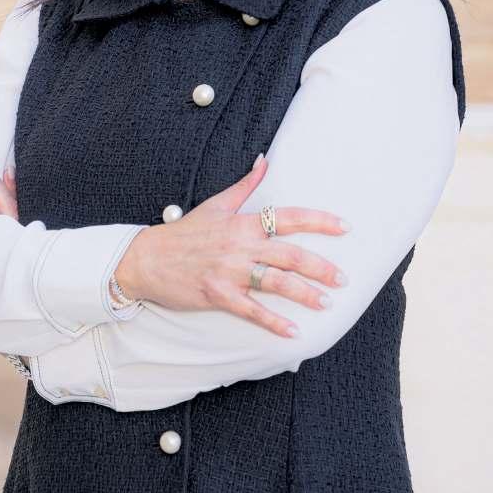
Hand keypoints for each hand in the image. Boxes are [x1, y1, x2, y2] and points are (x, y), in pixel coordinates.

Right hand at [114, 155, 350, 337]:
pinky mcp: (218, 295)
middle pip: (291, 255)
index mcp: (243, 223)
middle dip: (321, 267)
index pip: (289, 218)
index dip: (320, 222)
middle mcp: (241, 246)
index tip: (345, 227)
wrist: (146, 258)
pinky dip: (274, 322)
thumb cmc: (183, 234)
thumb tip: (265, 161)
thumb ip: (245, 185)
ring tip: (326, 303)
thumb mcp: (216, 205)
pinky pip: (252, 310)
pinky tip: (294, 331)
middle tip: (344, 278)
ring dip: (305, 294)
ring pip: (277, 283)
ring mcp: (230, 272)